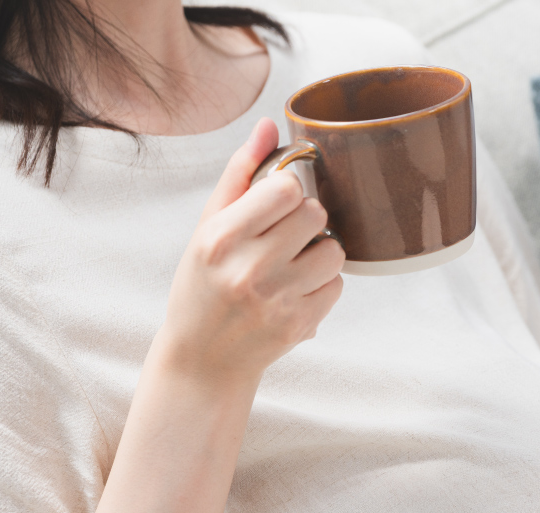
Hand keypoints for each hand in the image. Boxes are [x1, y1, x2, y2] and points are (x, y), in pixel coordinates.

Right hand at [157, 117, 344, 389]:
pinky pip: (337, 286)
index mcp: (221, 238)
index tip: (277, 205)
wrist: (204, 360)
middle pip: (315, 215)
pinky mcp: (300, 326)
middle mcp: (249, 270)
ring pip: (334, 251)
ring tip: (293, 264)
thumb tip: (269, 126)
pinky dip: (323, 285)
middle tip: (286, 236)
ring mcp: (277, 301)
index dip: (288, 192)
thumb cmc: (203, 287)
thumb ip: (239, 175)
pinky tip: (297, 291)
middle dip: (306, 221)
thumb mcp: (207, 229)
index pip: (285, 188)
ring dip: (320, 253)